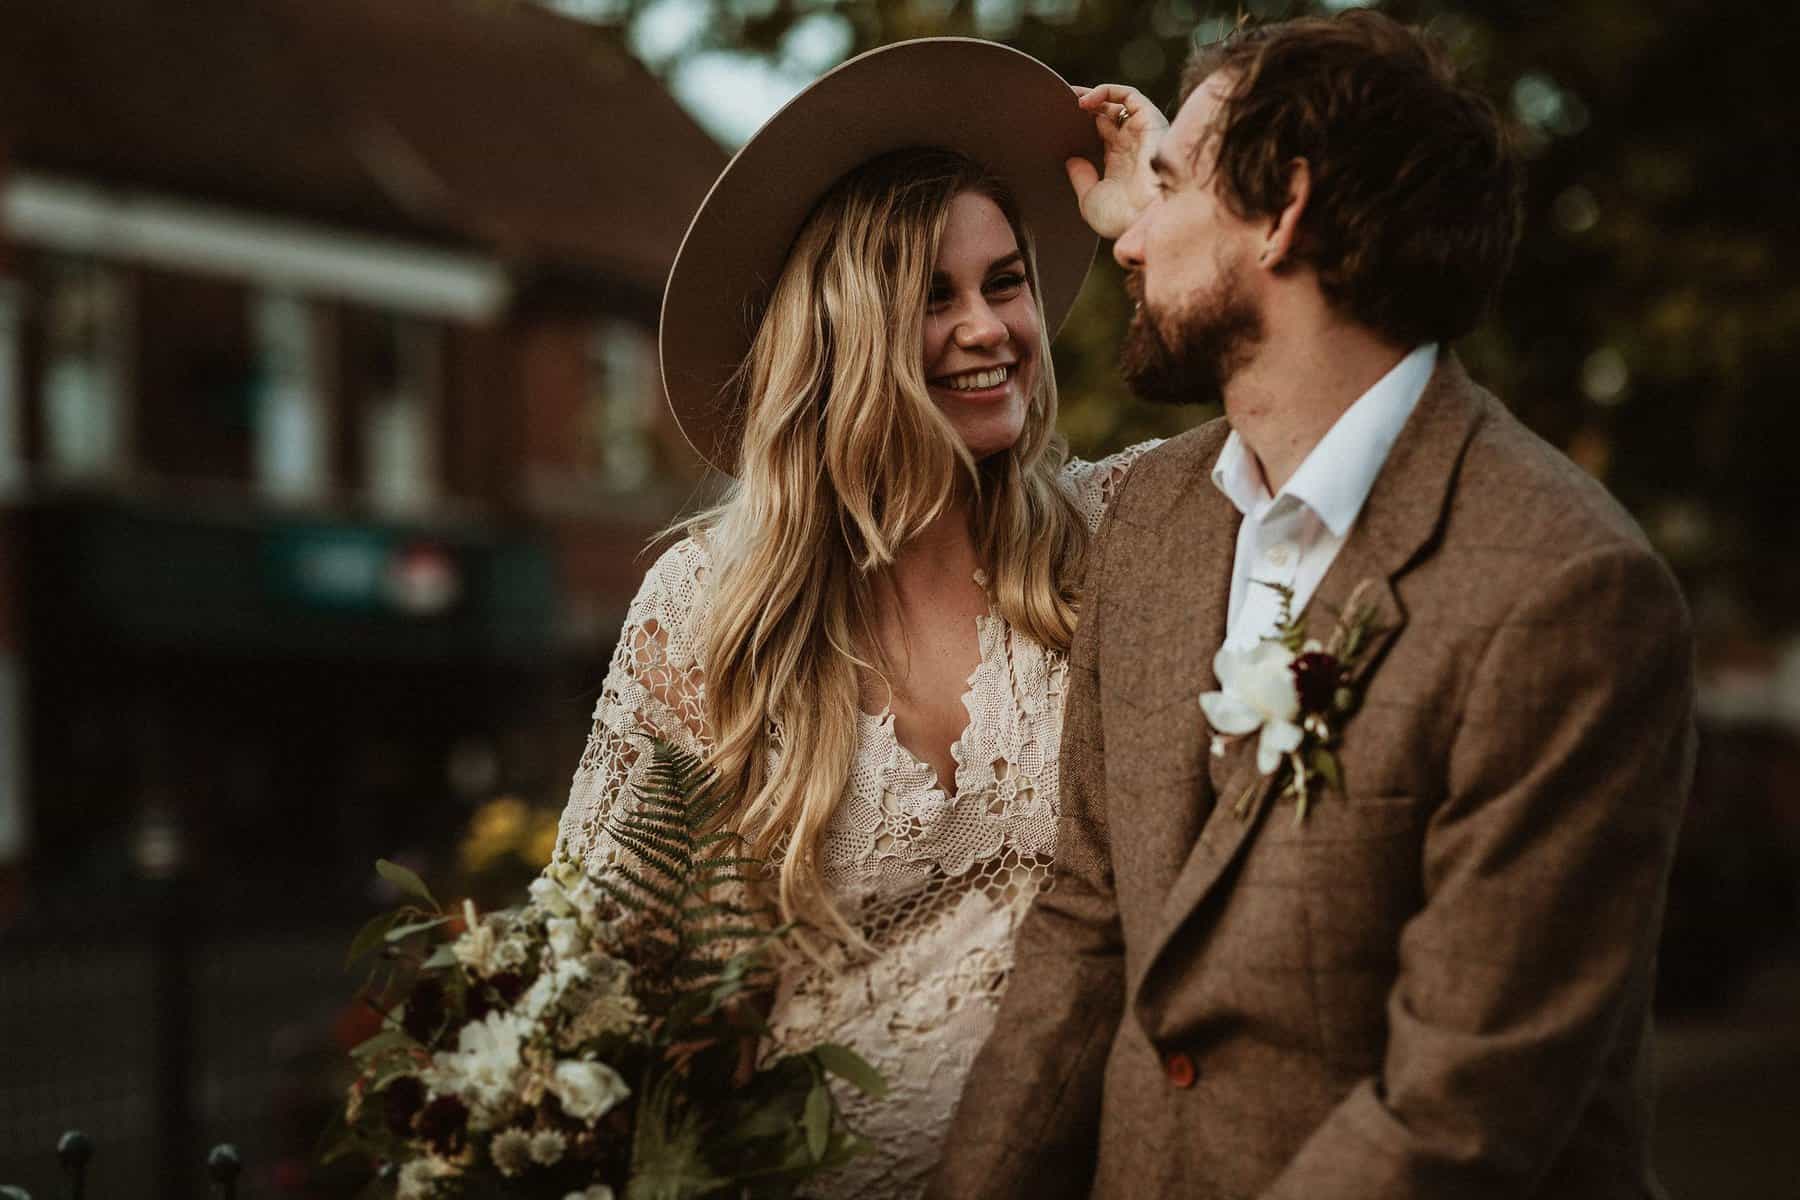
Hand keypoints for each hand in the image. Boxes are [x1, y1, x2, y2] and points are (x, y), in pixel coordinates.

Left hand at [1067, 84, 1166, 238]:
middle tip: (1061, 104)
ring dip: (1093, 95)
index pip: (1100, 133)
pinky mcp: (1149, 120)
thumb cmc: (1121, 218)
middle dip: (1084, 107)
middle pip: (1107, 115)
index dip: (1081, 124)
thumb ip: (1081, 179)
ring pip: (1118, 102)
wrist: (1145, 218)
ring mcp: (1141, 132)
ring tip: (1070, 98)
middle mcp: (1132, 145)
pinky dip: (1106, 92)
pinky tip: (1085, 101)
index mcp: (1120, 164)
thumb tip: (1072, 160)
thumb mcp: (1090, 201)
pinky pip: (1129, 95)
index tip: (1059, 121)